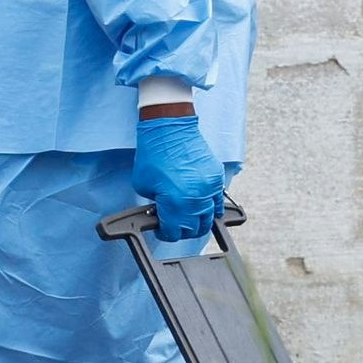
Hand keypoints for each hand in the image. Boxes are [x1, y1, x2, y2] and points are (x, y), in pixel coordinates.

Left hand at [132, 108, 227, 244]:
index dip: (165, 234)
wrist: (170, 128)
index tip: (162, 230)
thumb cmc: (154, 153)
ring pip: (209, 219)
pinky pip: (218, 202)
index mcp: (175, 204)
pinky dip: (212, 209)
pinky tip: (204, 209)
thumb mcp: (143, 185)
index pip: (174, 233)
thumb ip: (155, 204)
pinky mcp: (216, 179)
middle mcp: (195, 200)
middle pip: (194, 230)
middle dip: (183, 231)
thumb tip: (162, 214)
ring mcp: (209, 189)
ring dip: (199, 222)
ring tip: (189, 218)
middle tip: (174, 225)